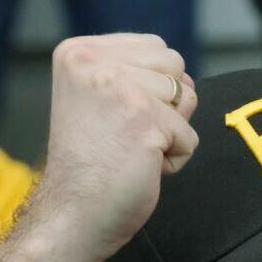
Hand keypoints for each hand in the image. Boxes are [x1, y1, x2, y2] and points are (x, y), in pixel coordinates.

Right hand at [40, 33, 198, 261]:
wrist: (72, 214)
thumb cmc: (90, 167)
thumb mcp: (98, 100)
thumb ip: (133, 76)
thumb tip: (187, 81)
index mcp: (78, 52)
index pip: (154, 47)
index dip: (152, 89)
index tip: (115, 120)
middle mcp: (95, 62)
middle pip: (176, 67)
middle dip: (166, 107)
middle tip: (126, 137)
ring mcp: (121, 89)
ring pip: (188, 99)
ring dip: (171, 133)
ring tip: (132, 151)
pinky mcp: (146, 121)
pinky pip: (189, 138)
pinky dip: (173, 160)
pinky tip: (140, 169)